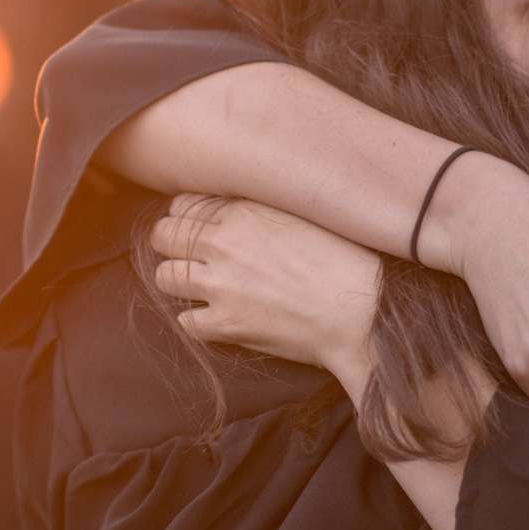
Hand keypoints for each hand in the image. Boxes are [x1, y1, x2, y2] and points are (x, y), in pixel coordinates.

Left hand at [149, 195, 381, 386]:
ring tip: (200, 287)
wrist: (364, 310)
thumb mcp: (306, 215)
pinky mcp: (226, 324)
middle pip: (163, 236)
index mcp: (243, 212)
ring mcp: (220, 285)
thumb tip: (241, 206)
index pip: (184, 205)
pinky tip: (214, 318)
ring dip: (178, 281)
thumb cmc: (348, 260)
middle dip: (171, 245)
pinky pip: (185, 321)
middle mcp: (224, 244)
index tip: (198, 228)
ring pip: (164, 277)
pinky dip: (196, 320)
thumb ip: (264, 209)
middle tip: (191, 256)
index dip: (187, 217)